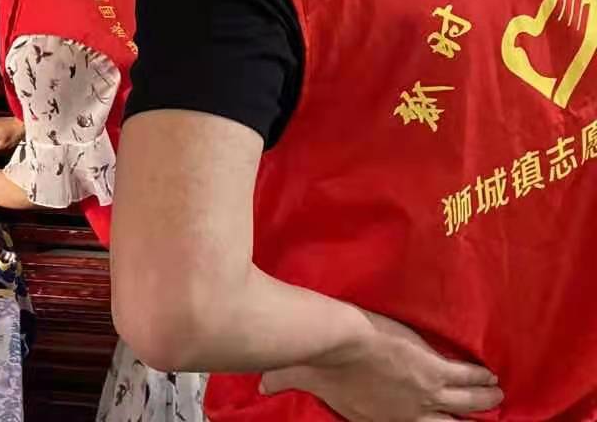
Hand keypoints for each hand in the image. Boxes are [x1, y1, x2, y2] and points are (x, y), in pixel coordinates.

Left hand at [260, 311, 501, 420]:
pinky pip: (464, 376)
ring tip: (495, 397)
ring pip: (463, 401)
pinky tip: (491, 375)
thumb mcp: (297, 377)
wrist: (335, 340)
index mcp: (377, 418)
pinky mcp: (432, 368)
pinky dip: (478, 376)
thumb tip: (259, 382)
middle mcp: (405, 412)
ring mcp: (423, 392)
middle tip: (480, 420)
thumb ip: (280, 382)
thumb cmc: (314, 359)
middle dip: (462, 421)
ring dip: (481, 399)